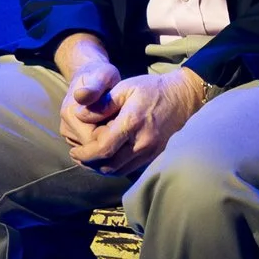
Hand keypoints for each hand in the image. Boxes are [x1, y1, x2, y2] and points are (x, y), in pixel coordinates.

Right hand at [55, 32, 122, 151]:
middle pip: (93, 148)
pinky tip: (113, 130)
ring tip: (117, 124)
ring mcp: (69, 136)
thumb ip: (95, 87)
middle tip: (123, 122)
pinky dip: (104, 143)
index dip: (112, 134)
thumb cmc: (101, 76)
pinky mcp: (75, 140)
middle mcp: (66, 128)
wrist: (90, 77)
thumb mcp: (103, 76)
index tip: (123, 120)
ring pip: (93, 152)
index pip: (94, 140)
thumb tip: (81, 96)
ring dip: (107, 143)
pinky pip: (92, 151)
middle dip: (110, 140)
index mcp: (71, 114)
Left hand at [67, 67, 207, 177]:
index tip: (74, 150)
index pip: (102, 148)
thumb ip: (102, 103)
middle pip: (108, 165)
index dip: (85, 153)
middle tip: (79, 156)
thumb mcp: (125, 87)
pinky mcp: (155, 156)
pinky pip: (130, 169)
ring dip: (101, 168)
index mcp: (132, 122)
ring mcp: (151, 152)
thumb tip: (79, 115)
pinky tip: (108, 157)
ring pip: (119, 171)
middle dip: (90, 164)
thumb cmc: (152, 89)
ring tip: (90, 158)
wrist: (185, 97)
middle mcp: (142, 142)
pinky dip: (116, 167)